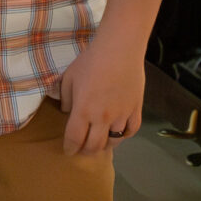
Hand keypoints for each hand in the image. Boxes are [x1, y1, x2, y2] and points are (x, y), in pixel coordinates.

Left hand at [49, 35, 144, 155]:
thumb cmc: (91, 61)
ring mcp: (121, 115)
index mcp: (83, 111)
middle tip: (82, 149)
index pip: (75, 139)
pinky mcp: (136, 110)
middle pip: (94, 146)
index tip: (68, 150)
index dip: (70, 148)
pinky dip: (124, 136)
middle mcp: (103, 118)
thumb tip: (67, 111)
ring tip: (100, 142)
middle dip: (86, 151)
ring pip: (114, 141)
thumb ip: (65, 98)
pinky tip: (118, 133)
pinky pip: (131, 131)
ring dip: (105, 145)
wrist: (119, 49)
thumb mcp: (69, 77)